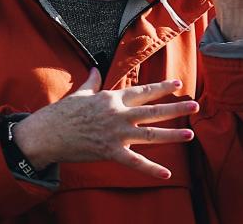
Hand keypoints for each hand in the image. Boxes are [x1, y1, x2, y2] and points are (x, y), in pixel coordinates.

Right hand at [11, 69, 197, 178]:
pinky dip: (151, 169)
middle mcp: (118, 114)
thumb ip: (92, 82)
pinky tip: (167, 173)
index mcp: (111, 98)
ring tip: (190, 134)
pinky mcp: (110, 152)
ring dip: (172, 135)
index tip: (178, 85)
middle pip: (153, 110)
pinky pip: (135, 162)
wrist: (47, 133)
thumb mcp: (79, 93)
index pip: (142, 91)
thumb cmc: (62, 112)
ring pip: (150, 134)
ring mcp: (116, 134)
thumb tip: (96, 69)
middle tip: (195, 105)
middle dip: (176, 108)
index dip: (161, 88)